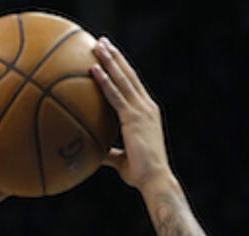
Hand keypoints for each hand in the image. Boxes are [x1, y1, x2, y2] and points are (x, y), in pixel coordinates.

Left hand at [90, 38, 173, 190]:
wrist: (155, 180)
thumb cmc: (141, 174)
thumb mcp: (122, 160)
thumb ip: (110, 153)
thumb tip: (95, 154)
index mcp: (147, 113)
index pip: (133, 85)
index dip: (122, 68)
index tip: (111, 55)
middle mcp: (147, 107)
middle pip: (129, 75)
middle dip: (115, 57)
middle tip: (102, 42)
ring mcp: (141, 111)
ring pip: (123, 79)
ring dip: (109, 61)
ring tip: (97, 45)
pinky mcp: (133, 118)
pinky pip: (116, 95)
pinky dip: (104, 81)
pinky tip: (94, 69)